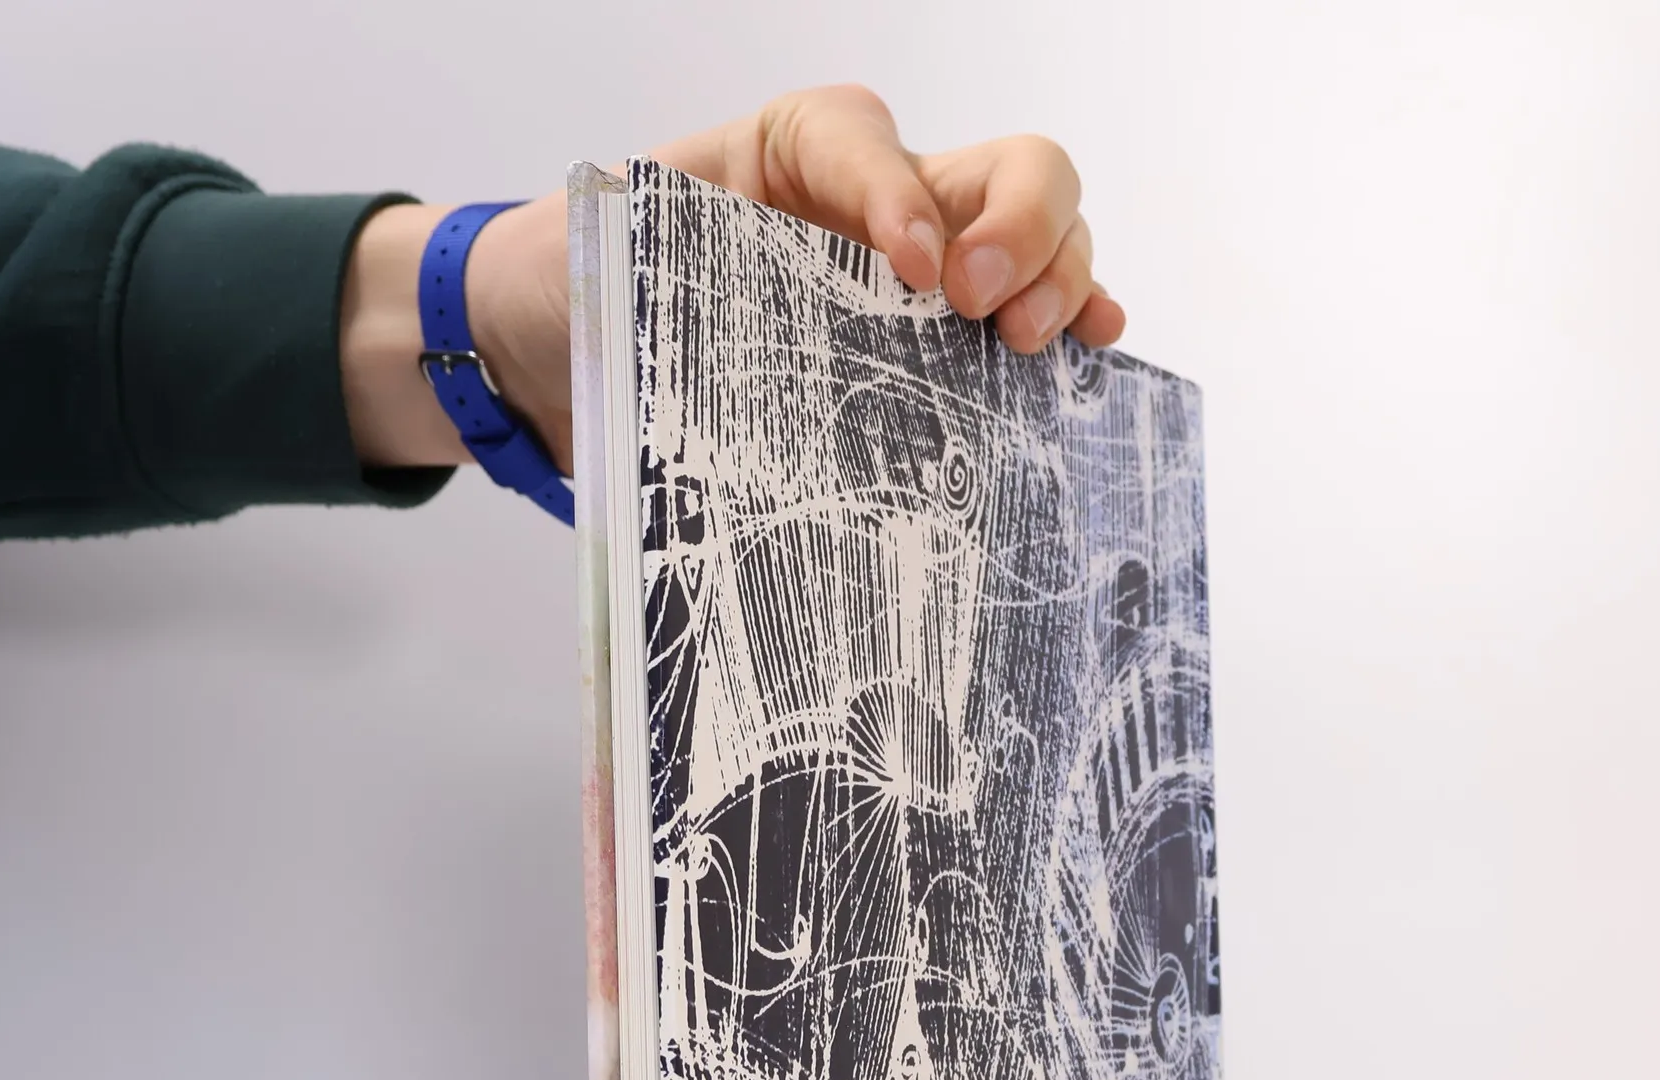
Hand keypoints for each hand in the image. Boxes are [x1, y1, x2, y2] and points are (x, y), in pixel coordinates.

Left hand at [341, 85, 1123, 471]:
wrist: (566, 349)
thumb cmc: (586, 285)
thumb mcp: (610, 248)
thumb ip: (669, 250)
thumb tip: (733, 312)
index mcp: (798, 151)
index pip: (871, 145)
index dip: (902, 198)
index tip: (910, 271)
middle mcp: (881, 200)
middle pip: (1006, 170)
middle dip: (1022, 228)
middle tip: (987, 310)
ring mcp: (924, 274)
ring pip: (1041, 237)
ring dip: (1062, 277)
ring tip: (1036, 345)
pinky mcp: (934, 347)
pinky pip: (1026, 320)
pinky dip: (1071, 327)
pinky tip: (1093, 355)